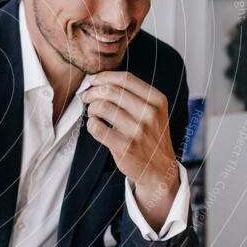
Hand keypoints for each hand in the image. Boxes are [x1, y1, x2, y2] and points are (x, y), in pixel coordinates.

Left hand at [81, 71, 179, 227]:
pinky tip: (96, 126)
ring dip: (92, 108)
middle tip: (87, 97)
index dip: (104, 77)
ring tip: (93, 113)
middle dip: (93, 92)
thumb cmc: (151, 136)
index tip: (93, 81)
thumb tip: (100, 80)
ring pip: (102, 107)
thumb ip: (133, 95)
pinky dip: (91, 124)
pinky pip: (97, 127)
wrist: (160, 169)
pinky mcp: (124, 147)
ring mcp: (137, 131)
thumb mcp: (153, 111)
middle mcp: (149, 114)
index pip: (125, 79)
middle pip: (111, 91)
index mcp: (157, 100)